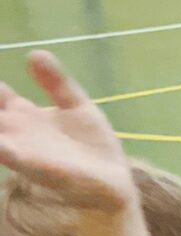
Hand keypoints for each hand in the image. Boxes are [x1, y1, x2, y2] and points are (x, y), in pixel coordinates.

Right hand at [0, 52, 134, 212]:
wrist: (115, 182)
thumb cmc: (93, 146)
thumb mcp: (77, 106)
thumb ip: (57, 83)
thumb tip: (36, 53)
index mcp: (23, 113)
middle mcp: (15, 129)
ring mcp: (22, 147)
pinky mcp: (35, 165)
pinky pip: (9, 154)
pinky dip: (2, 147)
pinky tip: (1, 143)